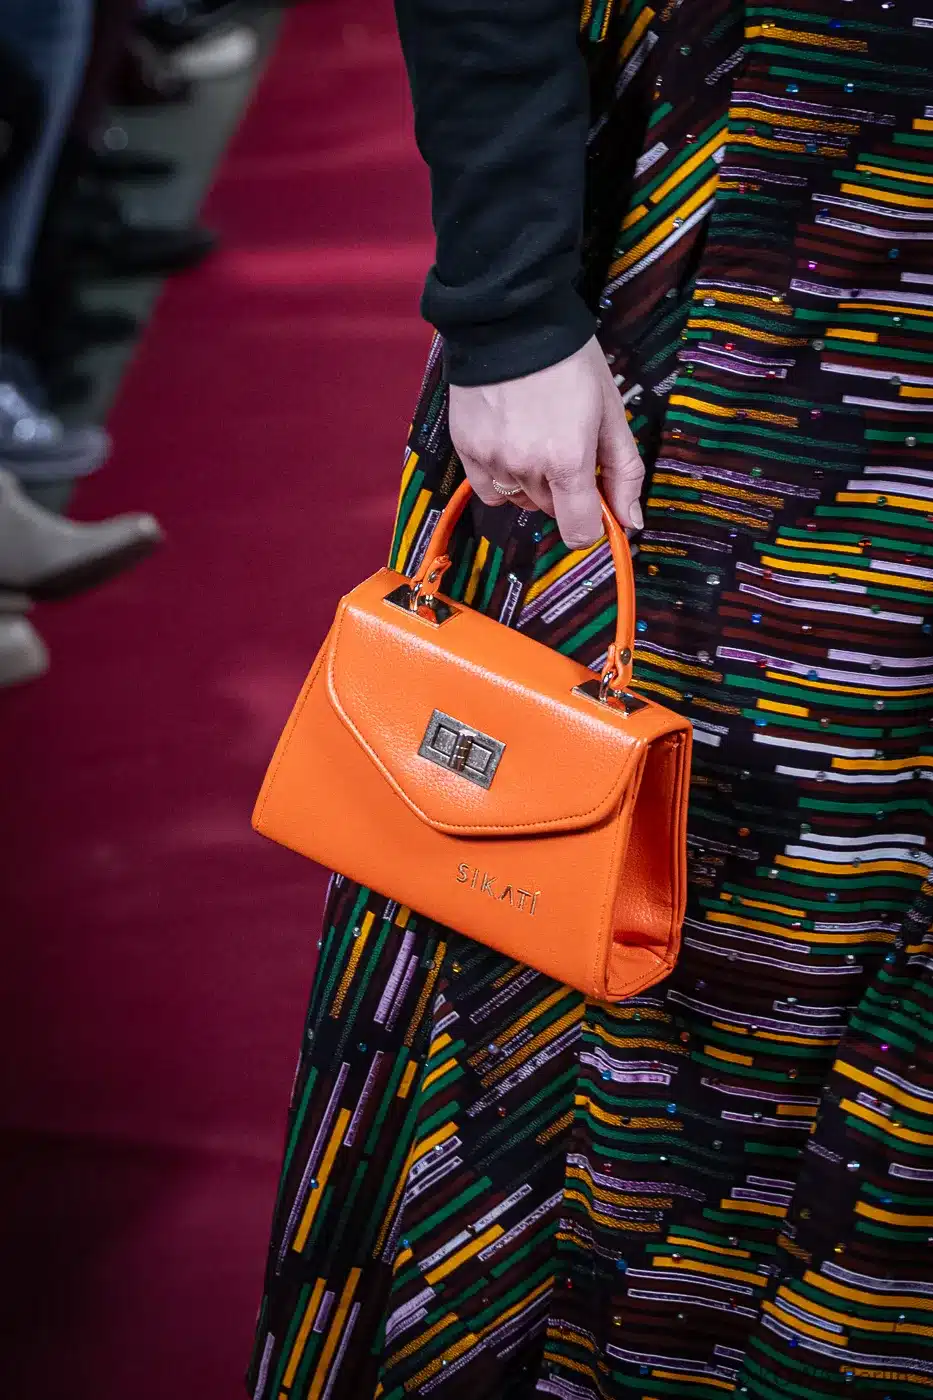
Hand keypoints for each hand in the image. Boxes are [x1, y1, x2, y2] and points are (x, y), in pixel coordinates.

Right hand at [448, 336, 644, 549]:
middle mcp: (527, 468)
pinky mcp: (466, 450)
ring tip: (535, 436)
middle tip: (565, 443)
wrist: (511, 320)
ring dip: (533, 482)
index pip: (579, 532)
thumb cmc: (571, 362)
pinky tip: (510, 445)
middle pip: (552, 511)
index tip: (593, 500)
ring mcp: (492, 460)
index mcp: (569, 461)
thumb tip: (632, 523)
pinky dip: (502, 479)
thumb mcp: (609, 412)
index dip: (592, 524)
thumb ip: (624, 472)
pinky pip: (488, 490)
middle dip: (564, 490)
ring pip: (520, 500)